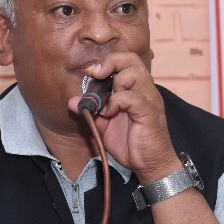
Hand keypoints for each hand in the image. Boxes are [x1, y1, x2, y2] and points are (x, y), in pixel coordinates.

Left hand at [68, 52, 179, 183]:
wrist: (151, 165)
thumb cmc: (131, 143)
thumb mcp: (105, 126)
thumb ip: (91, 111)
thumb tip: (72, 101)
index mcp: (135, 88)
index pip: (125, 60)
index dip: (106, 62)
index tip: (90, 72)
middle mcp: (145, 89)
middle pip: (131, 59)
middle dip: (110, 63)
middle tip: (96, 76)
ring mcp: (149, 99)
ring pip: (134, 73)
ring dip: (115, 83)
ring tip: (107, 101)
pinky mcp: (149, 113)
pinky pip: (133, 97)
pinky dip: (116, 102)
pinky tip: (109, 113)